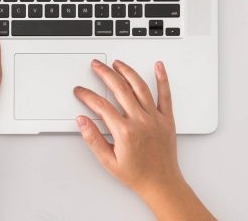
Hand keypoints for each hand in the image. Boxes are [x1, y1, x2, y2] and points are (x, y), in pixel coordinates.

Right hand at [74, 60, 180, 193]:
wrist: (161, 183)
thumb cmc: (137, 174)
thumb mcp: (108, 161)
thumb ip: (93, 139)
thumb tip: (82, 121)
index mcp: (125, 132)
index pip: (101, 106)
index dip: (87, 95)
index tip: (80, 91)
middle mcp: (140, 121)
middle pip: (120, 89)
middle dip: (105, 74)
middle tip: (96, 66)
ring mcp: (155, 118)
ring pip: (140, 87)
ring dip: (127, 72)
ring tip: (118, 63)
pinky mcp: (167, 119)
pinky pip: (165, 95)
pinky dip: (162, 79)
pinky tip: (158, 67)